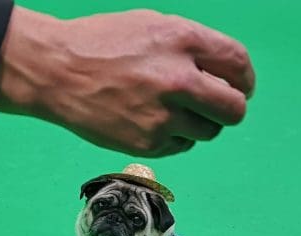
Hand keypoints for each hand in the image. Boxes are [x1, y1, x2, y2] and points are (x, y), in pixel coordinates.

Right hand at [0, 7, 254, 156]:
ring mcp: (163, 116)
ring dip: (201, 123)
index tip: (240, 86)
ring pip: (210, 131)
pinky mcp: (148, 143)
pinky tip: (153, 122)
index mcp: (183, 41)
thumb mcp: (152, 25)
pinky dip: (175, 136)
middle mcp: (179, 80)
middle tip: (219, 107)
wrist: (56, 71)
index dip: (244, 78)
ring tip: (176, 112)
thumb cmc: (102, 43)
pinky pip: (181, 145)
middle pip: (234, 108)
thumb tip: (224, 72)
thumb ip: (192, 46)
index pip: (239, 64)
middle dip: (232, 108)